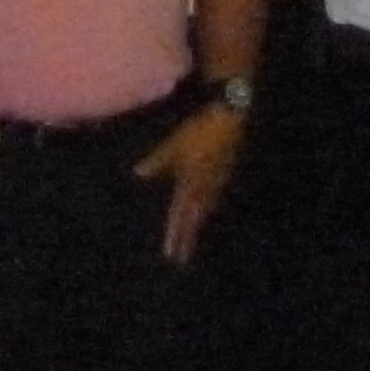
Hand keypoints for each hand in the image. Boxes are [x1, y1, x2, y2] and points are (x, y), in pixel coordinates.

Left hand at [133, 101, 247, 264]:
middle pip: (196, 217)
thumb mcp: (174, 142)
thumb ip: (158, 159)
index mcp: (193, 181)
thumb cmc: (200, 126)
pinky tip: (209, 205)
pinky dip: (209, 206)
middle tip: (182, 257)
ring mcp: (219, 178)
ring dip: (199, 223)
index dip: (176, 235)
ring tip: (193, 236)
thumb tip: (137, 173)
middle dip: (187, 237)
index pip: (181, 214)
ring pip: (208, 207)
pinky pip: (216, 195)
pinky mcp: (226, 168)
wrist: (231, 113)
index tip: (172, 254)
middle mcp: (207, 185)